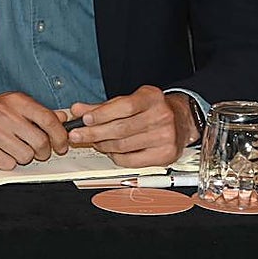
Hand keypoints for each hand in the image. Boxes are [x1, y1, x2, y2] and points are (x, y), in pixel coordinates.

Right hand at [0, 92, 69, 169]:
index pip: (48, 119)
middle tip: (36, 152)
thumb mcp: (11, 106)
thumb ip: (38, 113)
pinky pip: (8, 164)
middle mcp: (3, 113)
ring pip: (25, 156)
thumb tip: (64, 118)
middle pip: (40, 142)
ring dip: (22, 158)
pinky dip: (6, 163)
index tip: (61, 146)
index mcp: (15, 100)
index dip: (60, 136)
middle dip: (42, 152)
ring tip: (10, 149)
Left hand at [67, 86, 194, 167]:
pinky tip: (110, 151)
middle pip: (121, 129)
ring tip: (93, 142)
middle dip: (94, 133)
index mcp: (151, 98)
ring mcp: (165, 137)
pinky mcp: (165, 155)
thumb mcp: (128, 101)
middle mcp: (161, 116)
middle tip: (77, 135)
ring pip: (124, 146)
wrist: (180, 119)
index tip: (84, 119)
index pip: (124, 107)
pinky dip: (116, 157)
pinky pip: (132, 160)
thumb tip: (77, 110)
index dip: (102, 114)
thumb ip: (101, 107)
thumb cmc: (150, 109)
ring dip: (103, 145)